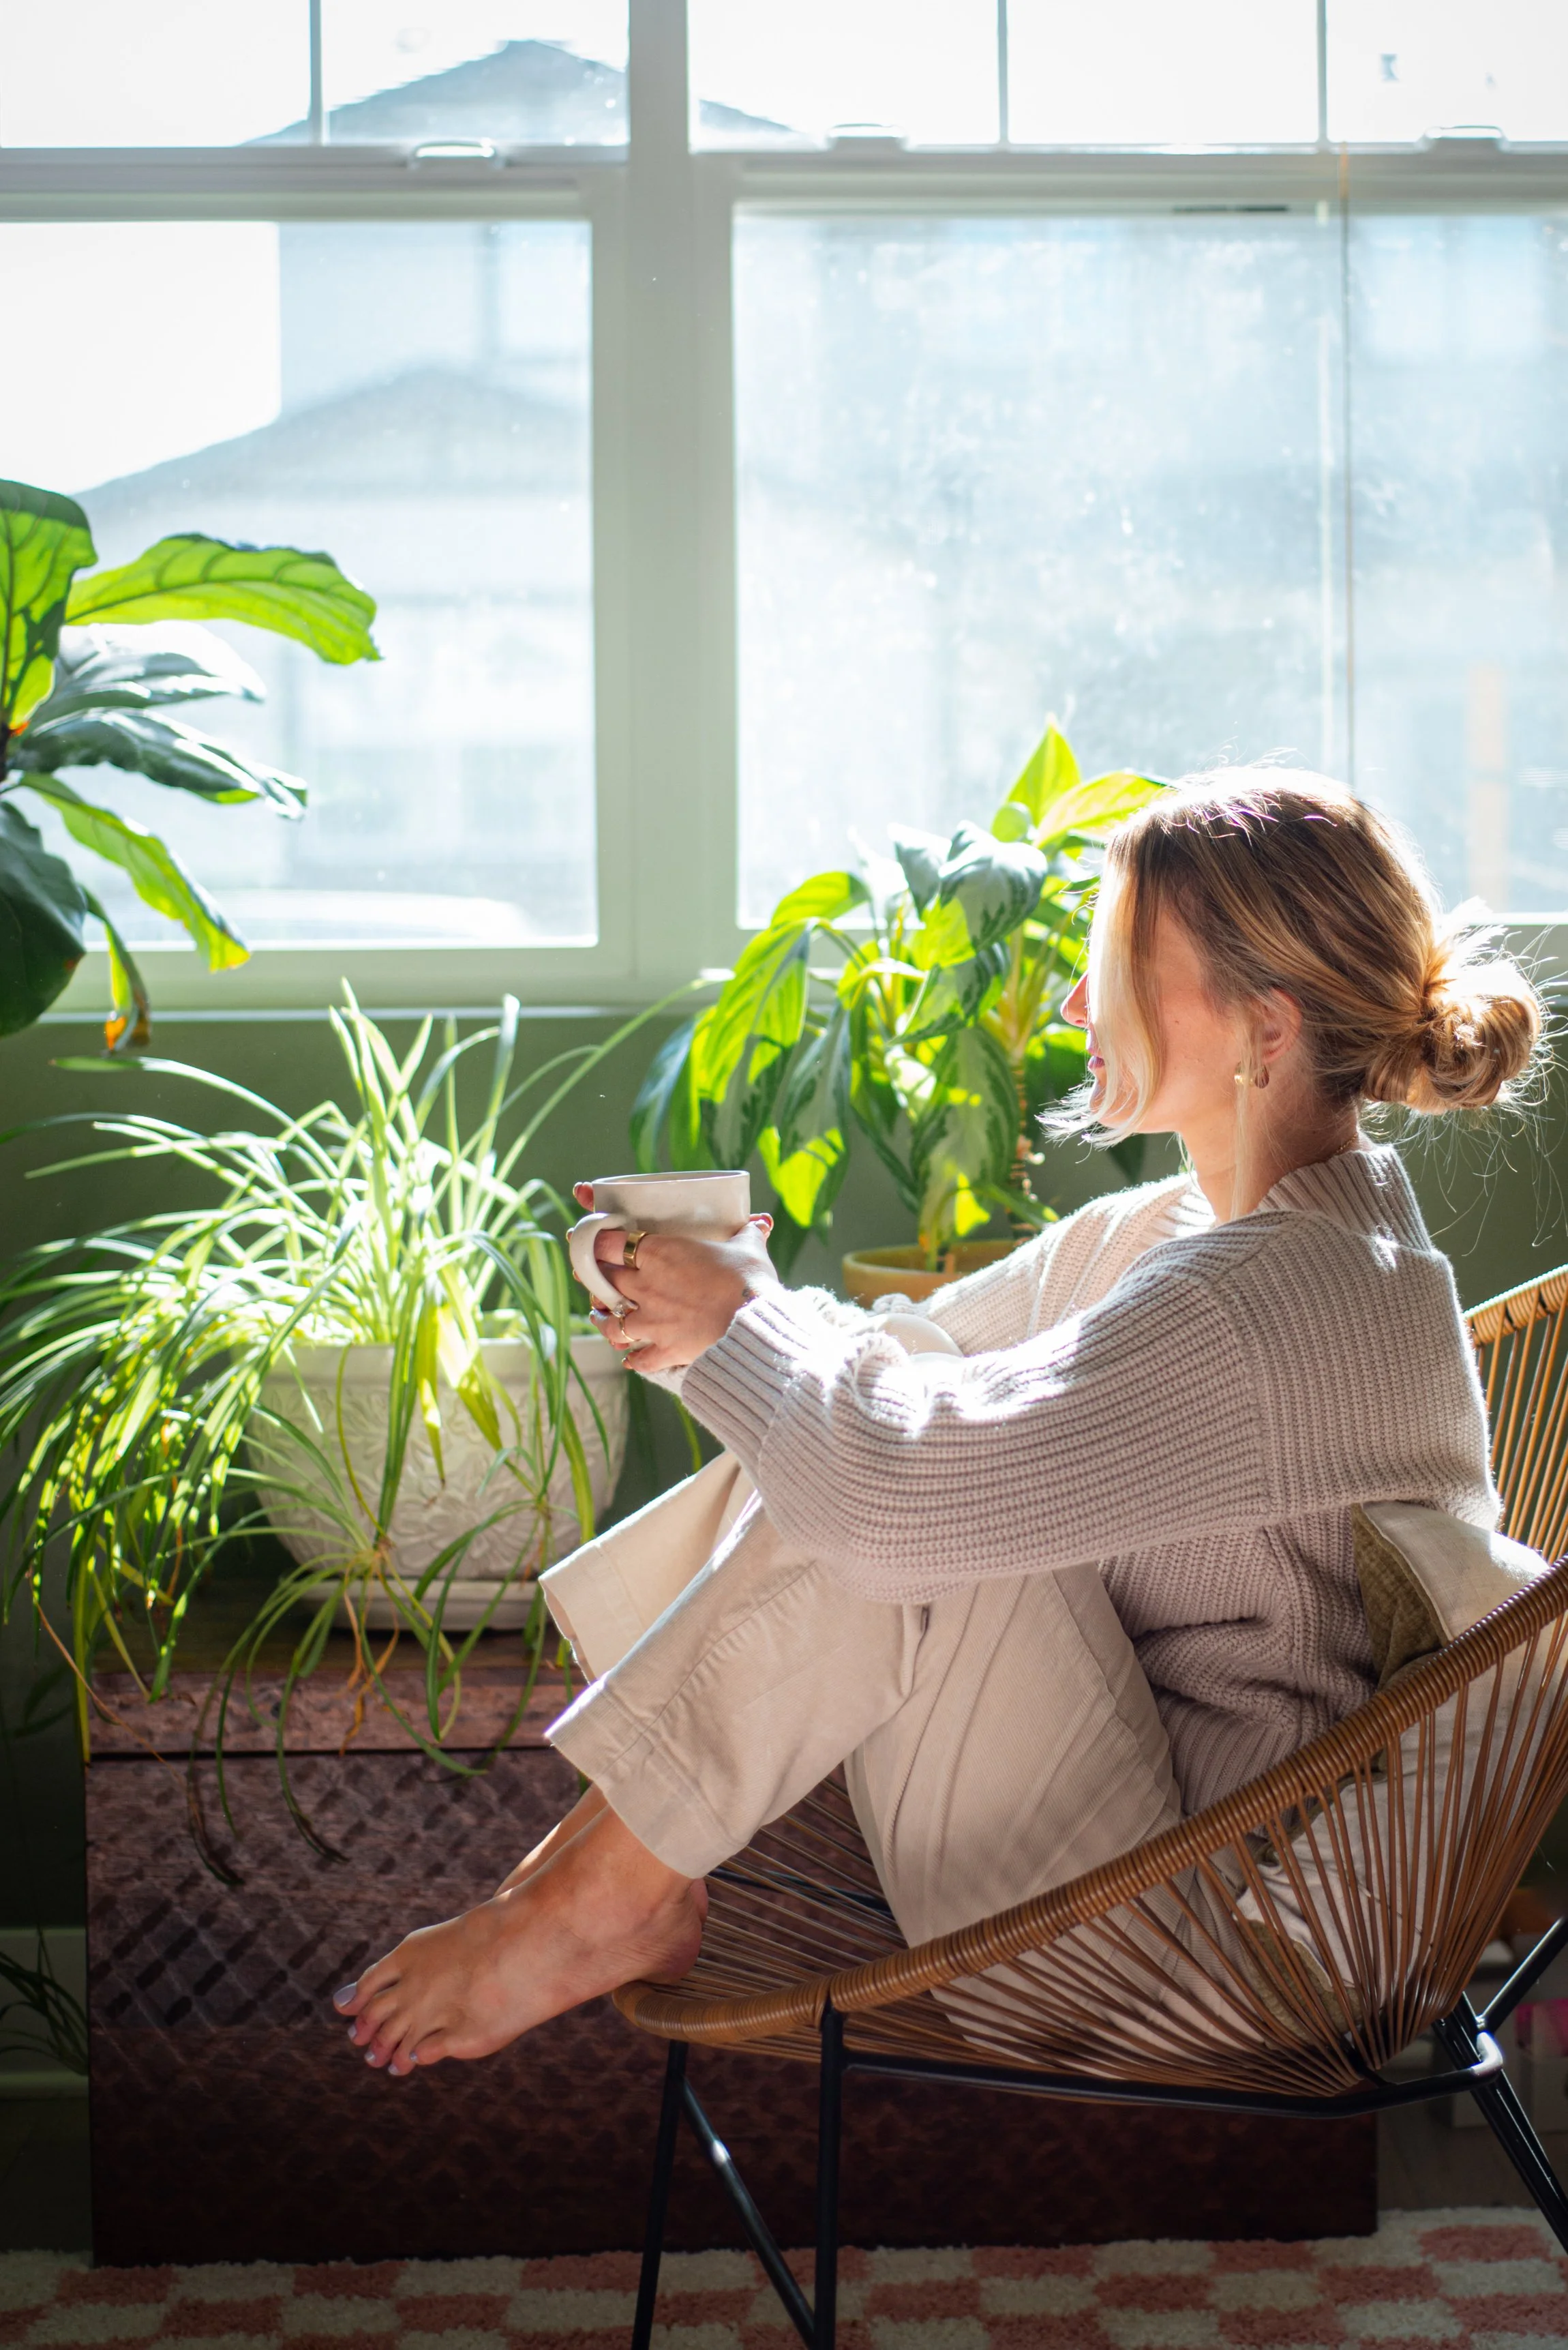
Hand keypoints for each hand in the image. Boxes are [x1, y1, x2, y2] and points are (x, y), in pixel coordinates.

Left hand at [570, 1183, 777, 1373]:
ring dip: (604, 1319)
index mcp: (658, 1252)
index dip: (596, 1242)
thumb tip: (762, 1222)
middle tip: (597, 1277)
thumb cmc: (750, 1279)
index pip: (608, 1243)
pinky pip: (638, 1358)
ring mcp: (651, 1320)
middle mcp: (645, 1285)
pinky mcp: (664, 1349)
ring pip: (610, 1322)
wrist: (754, 1322)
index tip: (594, 1242)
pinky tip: (629, 1357)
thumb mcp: (749, 1247)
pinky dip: (633, 1358)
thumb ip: (748, 1232)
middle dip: (596, 1278)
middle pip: (603, 1280)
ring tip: (601, 1316)